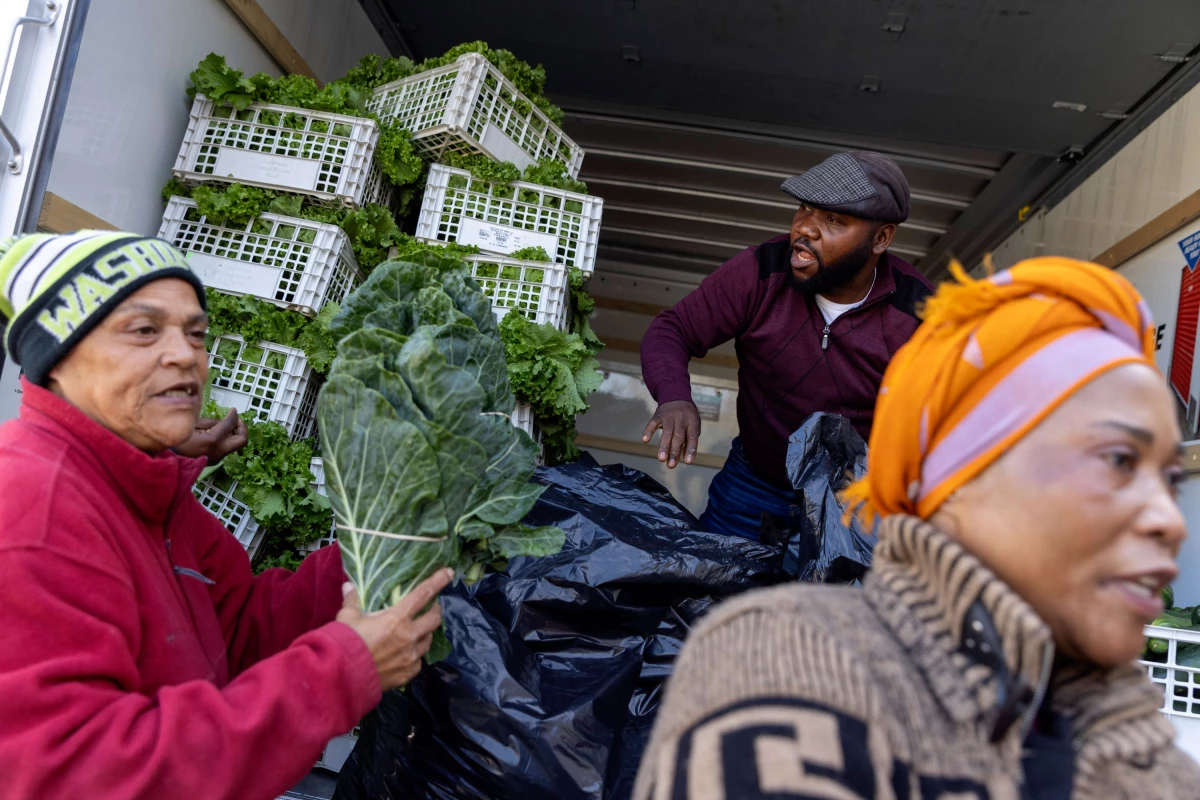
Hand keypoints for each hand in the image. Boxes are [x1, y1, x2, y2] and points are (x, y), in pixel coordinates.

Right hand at [173, 409, 247, 463]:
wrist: (166, 459)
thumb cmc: (175, 439)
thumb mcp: (192, 424)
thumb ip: (210, 422)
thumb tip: (223, 421)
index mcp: (213, 440)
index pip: (230, 424)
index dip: (233, 415)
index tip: (233, 410)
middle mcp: (219, 451)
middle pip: (242, 440)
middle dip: (242, 428)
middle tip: (236, 420)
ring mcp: (218, 458)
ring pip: (234, 445)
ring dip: (232, 434)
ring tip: (221, 426)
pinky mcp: (214, 461)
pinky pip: (225, 448)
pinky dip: (224, 440)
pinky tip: (214, 434)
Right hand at [337, 568, 453, 691]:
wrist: (342, 678)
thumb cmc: (346, 643)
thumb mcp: (347, 617)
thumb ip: (352, 600)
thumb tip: (348, 585)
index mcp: (397, 618)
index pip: (423, 594)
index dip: (438, 581)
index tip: (449, 572)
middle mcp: (409, 637)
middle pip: (434, 620)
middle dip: (435, 611)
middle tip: (430, 608)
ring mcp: (410, 657)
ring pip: (428, 641)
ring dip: (425, 634)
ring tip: (417, 632)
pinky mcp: (407, 674)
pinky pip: (418, 662)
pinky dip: (414, 655)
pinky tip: (406, 655)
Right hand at [641, 400, 700, 468]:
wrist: (676, 397)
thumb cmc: (687, 417)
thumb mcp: (693, 425)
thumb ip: (689, 441)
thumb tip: (685, 458)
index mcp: (692, 422)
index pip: (692, 437)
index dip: (690, 449)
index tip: (688, 462)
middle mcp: (681, 419)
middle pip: (678, 437)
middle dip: (674, 451)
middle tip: (670, 465)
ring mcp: (669, 416)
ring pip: (666, 432)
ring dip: (663, 446)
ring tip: (661, 459)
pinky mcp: (658, 415)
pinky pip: (652, 423)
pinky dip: (648, 431)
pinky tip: (645, 440)